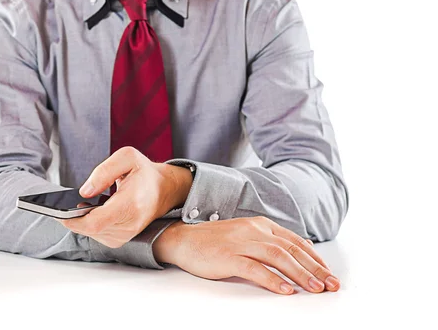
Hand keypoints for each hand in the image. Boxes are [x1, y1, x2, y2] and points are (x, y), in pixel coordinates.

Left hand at [57, 147, 192, 247]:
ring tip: (78, 205)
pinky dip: (88, 224)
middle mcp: (129, 224)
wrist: (163, 190)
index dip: (73, 220)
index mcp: (131, 204)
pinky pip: (95, 234)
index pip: (95, 223)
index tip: (58, 211)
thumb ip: (104, 171)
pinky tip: (88, 211)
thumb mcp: (127, 157)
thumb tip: (84, 192)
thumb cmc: (144, 173)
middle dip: (72, 217)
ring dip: (80, 220)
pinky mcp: (120, 239)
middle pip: (89, 229)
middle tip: (61, 204)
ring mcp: (125, 235)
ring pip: (90, 233)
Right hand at [153, 217, 339, 294]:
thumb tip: (301, 250)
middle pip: (291, 249)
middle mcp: (254, 230)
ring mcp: (241, 242)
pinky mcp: (228, 256)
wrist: (184, 239)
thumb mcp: (247, 235)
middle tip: (331, 285)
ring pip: (278, 257)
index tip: (329, 273)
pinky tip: (286, 289)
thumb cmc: (216, 242)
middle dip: (315, 268)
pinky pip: (255, 268)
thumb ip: (271, 241)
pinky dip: (273, 279)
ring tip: (316, 288)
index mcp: (261, 225)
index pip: (295, 241)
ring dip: (300, 274)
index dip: (315, 258)